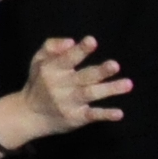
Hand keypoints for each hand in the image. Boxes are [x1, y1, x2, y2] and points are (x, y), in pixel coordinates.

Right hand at [8, 34, 132, 138]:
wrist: (29, 114)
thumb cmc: (39, 82)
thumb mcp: (38, 60)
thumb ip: (52, 46)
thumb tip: (71, 41)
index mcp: (51, 69)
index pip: (67, 58)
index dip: (80, 50)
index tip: (92, 41)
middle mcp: (60, 86)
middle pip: (84, 77)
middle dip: (100, 71)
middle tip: (115, 65)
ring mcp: (69, 103)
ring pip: (91, 94)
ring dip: (109, 89)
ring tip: (128, 84)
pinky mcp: (76, 117)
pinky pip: (92, 115)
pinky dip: (105, 115)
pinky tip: (119, 113)